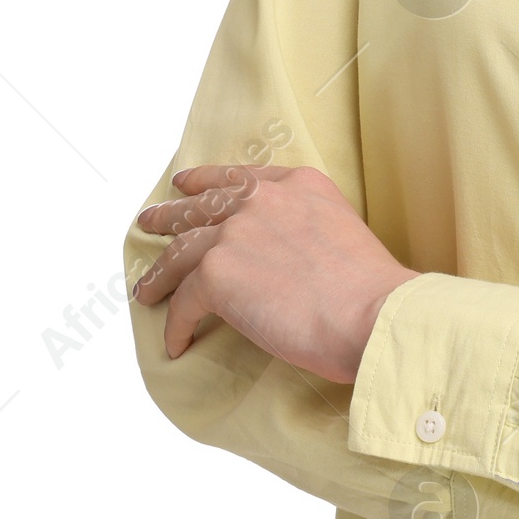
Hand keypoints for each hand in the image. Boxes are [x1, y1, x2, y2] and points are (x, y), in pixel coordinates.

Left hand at [133, 164, 418, 383]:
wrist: (371, 313)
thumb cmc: (369, 288)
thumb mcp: (340, 230)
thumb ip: (303, 228)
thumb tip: (279, 257)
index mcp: (298, 185)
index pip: (240, 177)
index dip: (206, 180)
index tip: (186, 184)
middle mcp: (263, 200)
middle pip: (201, 205)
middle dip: (171, 213)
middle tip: (150, 220)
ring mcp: (235, 233)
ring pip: (180, 251)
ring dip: (160, 273)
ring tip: (147, 289)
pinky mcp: (216, 273)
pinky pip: (183, 302)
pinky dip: (176, 325)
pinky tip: (176, 341)